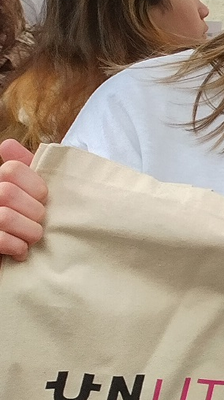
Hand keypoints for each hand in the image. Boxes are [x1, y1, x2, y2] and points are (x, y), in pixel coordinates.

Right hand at [0, 139, 43, 260]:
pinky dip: (16, 246)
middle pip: (7, 192)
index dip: (35, 184)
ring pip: (4, 217)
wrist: (29, 256)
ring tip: (33, 237)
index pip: (12, 169)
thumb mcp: (32, 191)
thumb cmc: (31, 219)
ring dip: (28, 231)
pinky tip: (21, 251)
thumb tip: (6, 144)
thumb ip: (27, 167)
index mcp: (1, 182)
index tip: (44, 198)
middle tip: (40, 221)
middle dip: (34, 211)